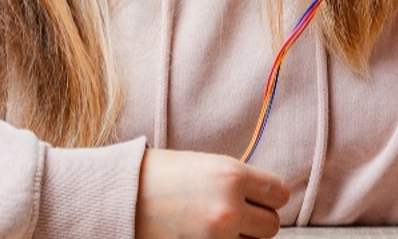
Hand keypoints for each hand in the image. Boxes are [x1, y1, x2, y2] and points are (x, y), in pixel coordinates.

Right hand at [135, 148, 289, 238]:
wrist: (118, 195)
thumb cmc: (157, 175)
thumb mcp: (205, 166)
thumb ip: (238, 182)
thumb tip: (264, 199)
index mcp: (232, 175)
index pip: (279, 194)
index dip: (268, 197)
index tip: (257, 198)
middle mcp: (229, 208)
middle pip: (271, 226)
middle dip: (255, 222)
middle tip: (234, 214)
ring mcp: (217, 237)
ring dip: (240, 238)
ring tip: (214, 226)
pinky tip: (204, 235)